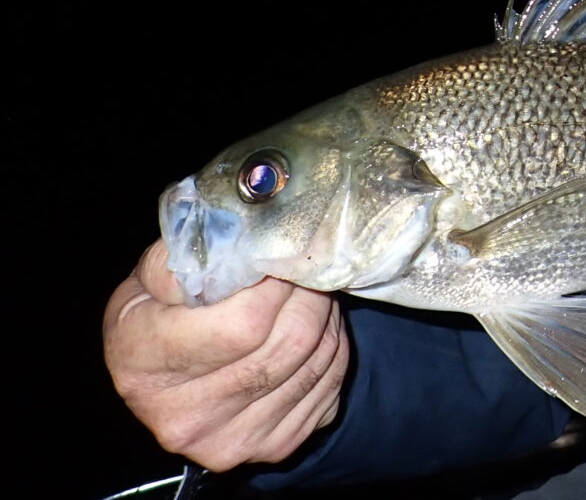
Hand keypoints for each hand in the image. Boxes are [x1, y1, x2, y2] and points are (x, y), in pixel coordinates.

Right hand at [103, 240, 348, 470]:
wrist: (163, 374)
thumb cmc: (159, 311)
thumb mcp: (152, 275)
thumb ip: (188, 255)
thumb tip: (243, 245)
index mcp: (144, 364)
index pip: (243, 325)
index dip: (277, 285)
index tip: (282, 258)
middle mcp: (184, 416)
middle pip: (287, 344)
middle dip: (310, 294)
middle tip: (308, 268)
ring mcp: (230, 441)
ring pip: (316, 363)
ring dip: (326, 317)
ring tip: (312, 292)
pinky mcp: (271, 448)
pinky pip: (329, 387)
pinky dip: (334, 350)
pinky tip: (315, 329)